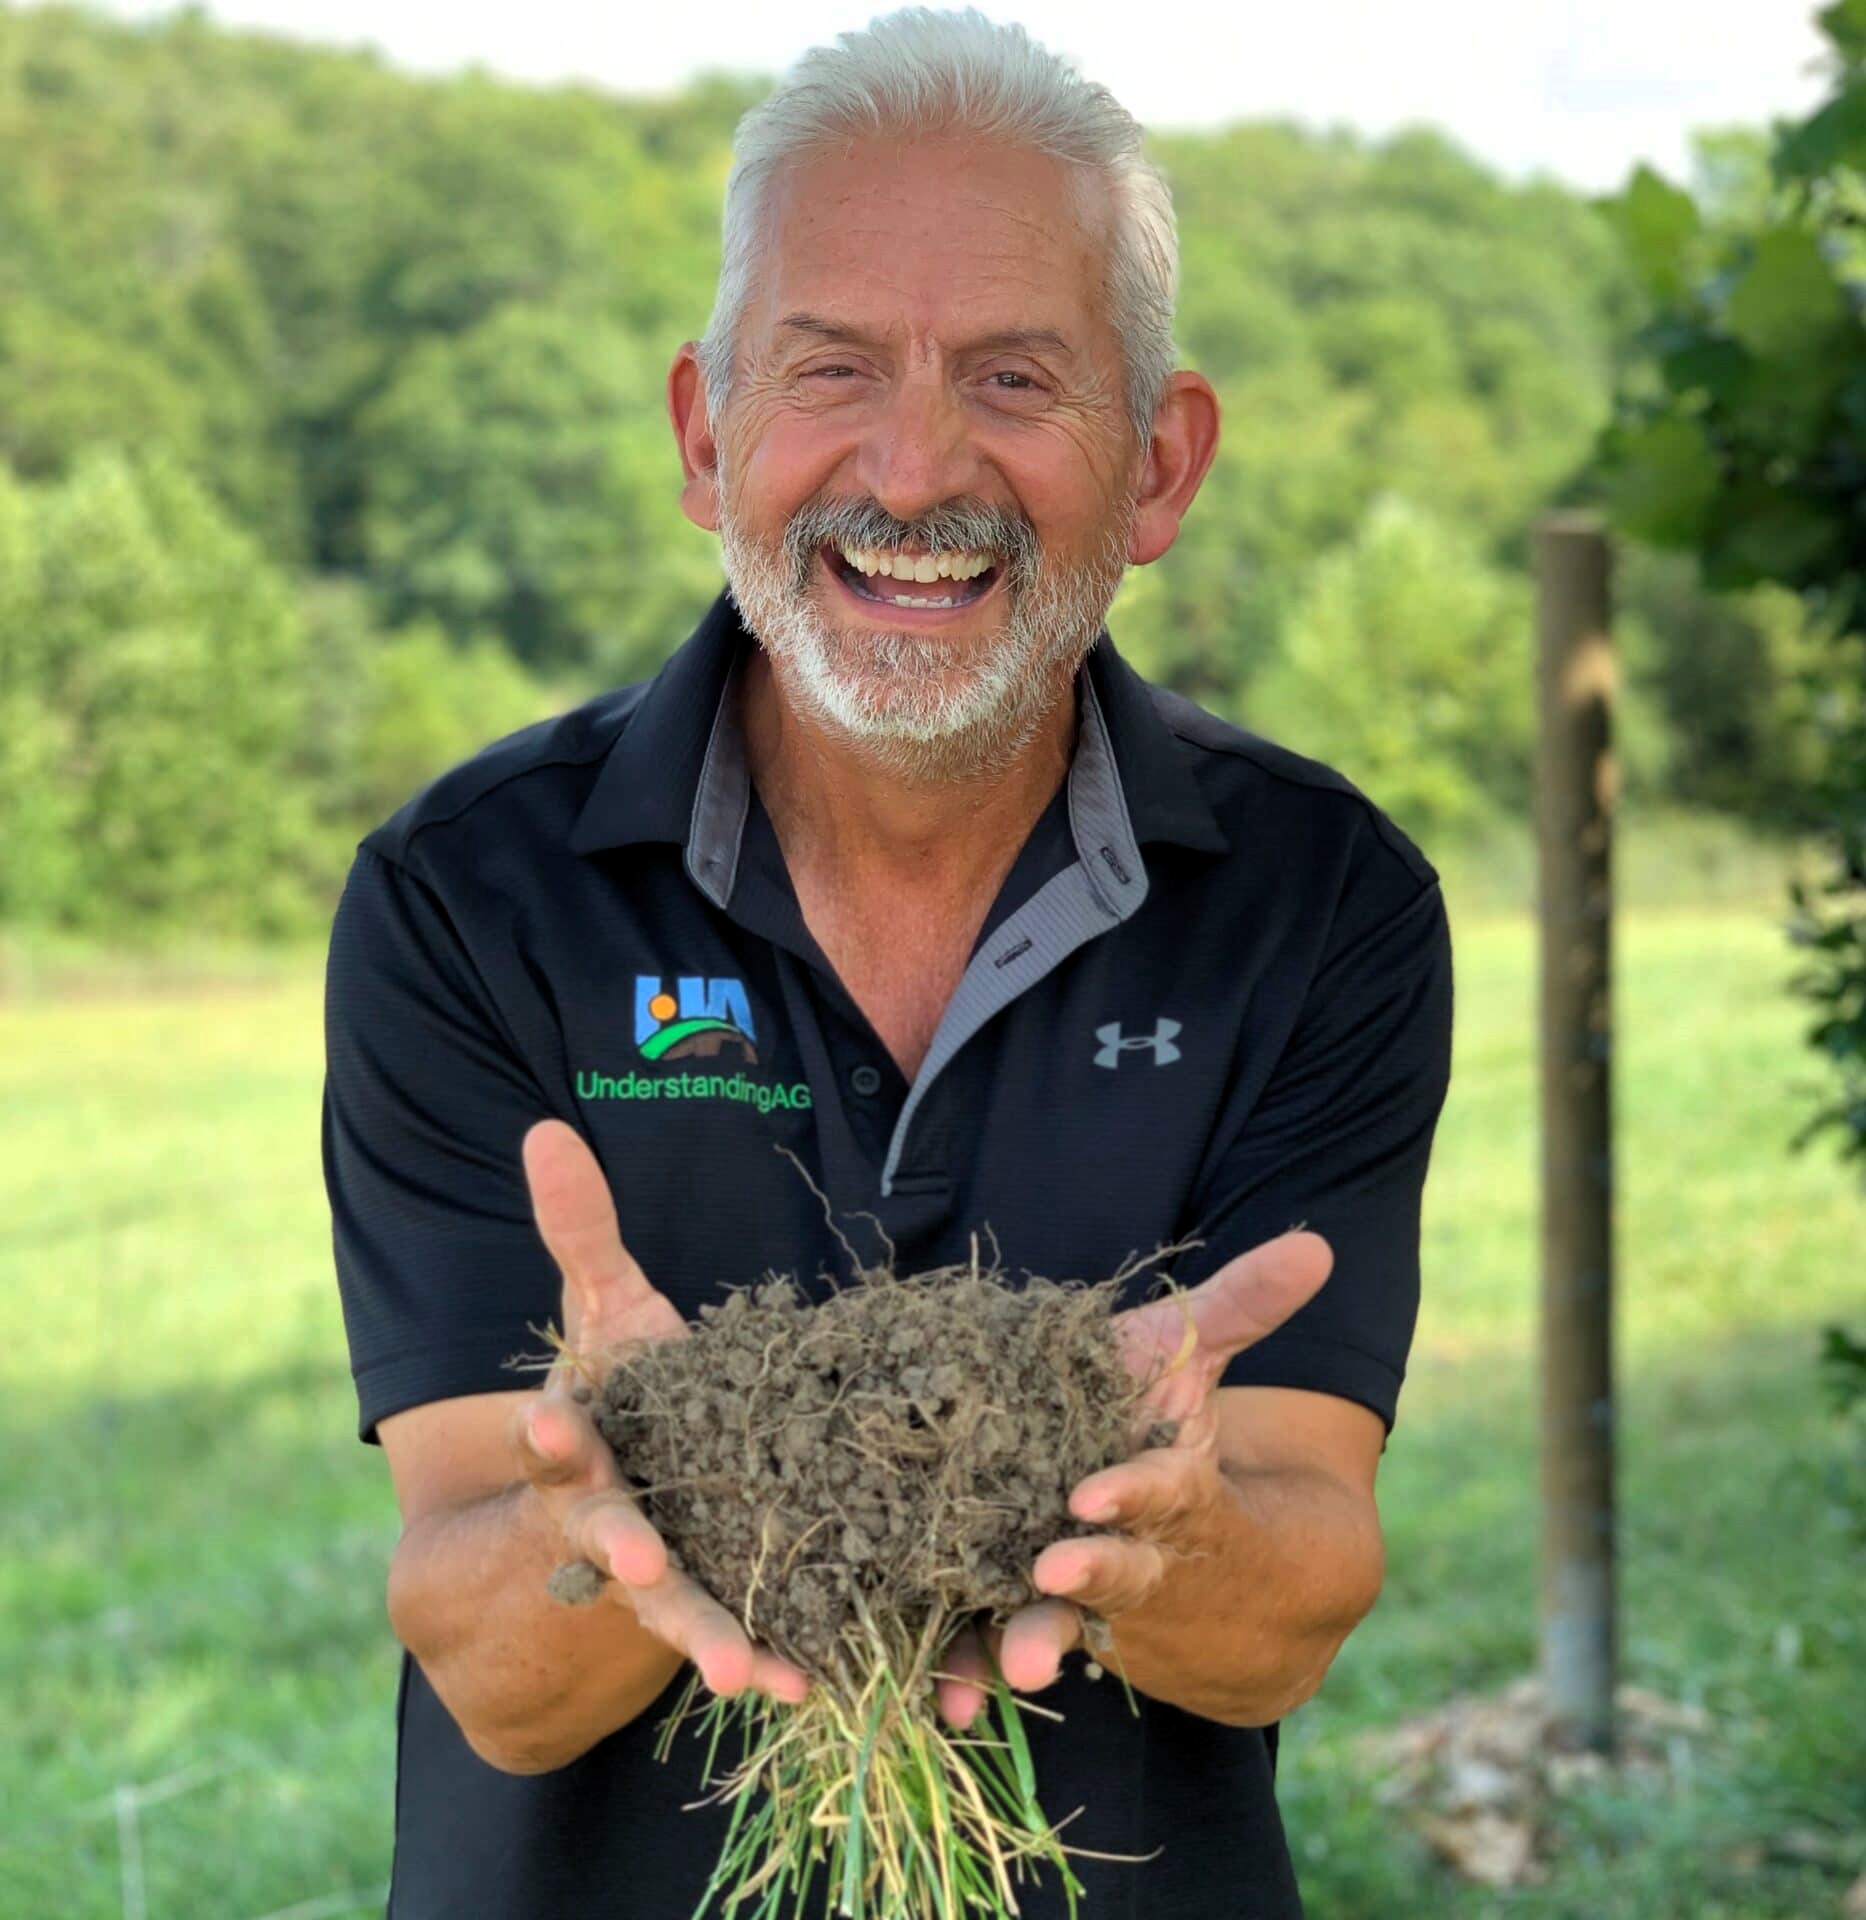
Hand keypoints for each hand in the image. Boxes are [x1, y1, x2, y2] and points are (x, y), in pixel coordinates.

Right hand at [515, 1119, 809, 1706]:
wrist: (640, 1467)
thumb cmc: (627, 1377)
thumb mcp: (604, 1304)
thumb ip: (579, 1228)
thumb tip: (545, 1131)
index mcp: (579, 1445)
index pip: (553, 1440)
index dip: (548, 1435)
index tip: (547, 1425)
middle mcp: (610, 1514)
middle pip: (612, 1538)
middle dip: (628, 1552)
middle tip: (647, 1570)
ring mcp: (663, 1565)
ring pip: (678, 1607)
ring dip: (709, 1636)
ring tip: (753, 1675)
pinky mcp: (722, 1592)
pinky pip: (746, 1628)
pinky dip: (777, 1657)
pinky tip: (814, 1684)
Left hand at [934, 1230, 1332, 1728]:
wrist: (1223, 1581)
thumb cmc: (1182, 1433)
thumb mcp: (1199, 1365)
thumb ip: (1244, 1306)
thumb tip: (1318, 1242)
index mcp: (1180, 1492)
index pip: (1168, 1493)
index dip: (1138, 1493)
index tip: (1096, 1494)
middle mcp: (1142, 1557)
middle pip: (1118, 1572)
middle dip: (1090, 1575)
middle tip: (1053, 1569)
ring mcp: (1091, 1602)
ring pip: (1062, 1624)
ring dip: (1032, 1641)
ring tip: (1011, 1665)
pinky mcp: (1036, 1620)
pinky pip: (1002, 1651)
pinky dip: (974, 1676)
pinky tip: (944, 1703)